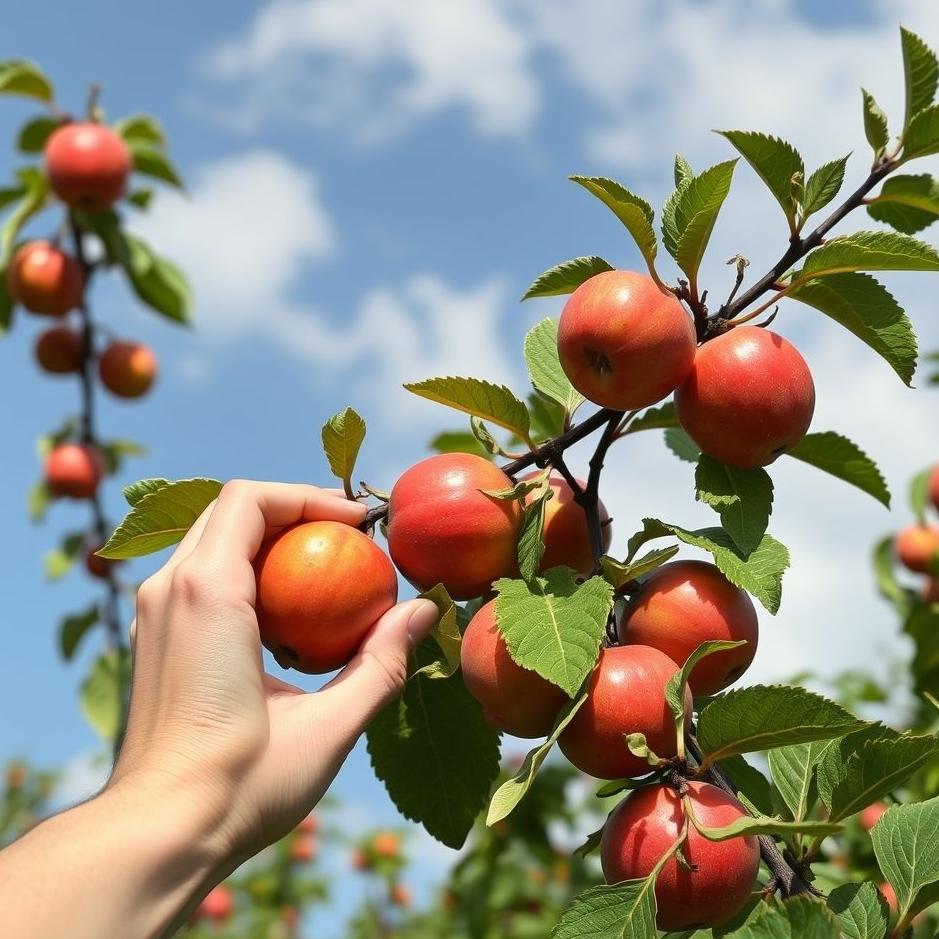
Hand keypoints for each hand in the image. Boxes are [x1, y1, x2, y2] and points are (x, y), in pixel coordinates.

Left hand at [111, 481, 436, 888]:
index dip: (308, 495)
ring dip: (268, 540)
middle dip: (292, 511)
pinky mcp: (151, 638)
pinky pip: (198, 577)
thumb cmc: (241, 785)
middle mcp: (169, 590)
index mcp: (207, 593)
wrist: (155, 835)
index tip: (358, 522)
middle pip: (230, 511)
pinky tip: (285, 614)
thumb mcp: (329, 725)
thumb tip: (425, 611)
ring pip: (211, 541)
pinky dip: (245, 571)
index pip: (250, 498)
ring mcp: (152, 614)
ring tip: (322, 569)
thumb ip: (382, 662)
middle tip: (348, 539)